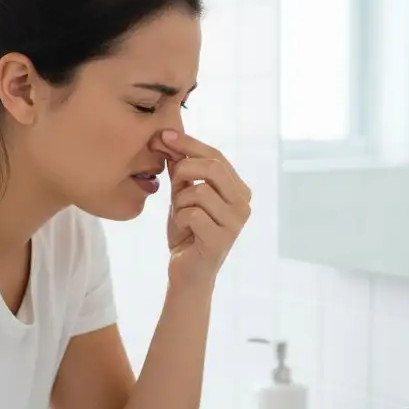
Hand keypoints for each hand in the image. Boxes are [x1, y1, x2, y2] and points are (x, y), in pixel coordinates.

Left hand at [150, 130, 250, 290]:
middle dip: (184, 170)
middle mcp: (244, 204)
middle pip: (213, 168)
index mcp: (239, 190)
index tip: (164, 136)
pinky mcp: (221, 239)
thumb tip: (167, 137)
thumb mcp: (183, 194)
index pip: (216, 156)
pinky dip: (180, 219)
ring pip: (199, 191)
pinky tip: (185, 231)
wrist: (187, 272)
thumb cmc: (188, 232)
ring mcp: (236, 223)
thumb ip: (180, 168)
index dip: (189, 143)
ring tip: (181, 215)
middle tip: (172, 184)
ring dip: (180, 202)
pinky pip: (192, 214)